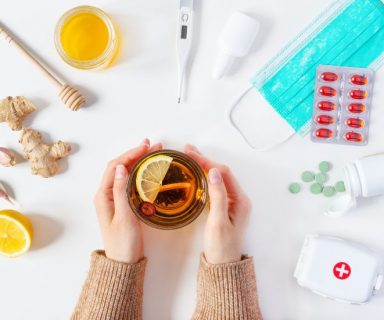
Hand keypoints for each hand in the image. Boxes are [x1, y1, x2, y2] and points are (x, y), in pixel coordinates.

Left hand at [94, 139, 161, 262]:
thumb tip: (123, 168)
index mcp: (103, 195)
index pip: (115, 167)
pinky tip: (148, 170)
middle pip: (120, 167)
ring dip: (138, 162)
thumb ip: (121, 192)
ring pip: (125, 173)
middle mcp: (106, 194)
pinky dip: (139, 173)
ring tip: (153, 153)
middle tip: (153, 146)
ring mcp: (114, 199)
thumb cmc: (123, 242)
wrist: (123, 262)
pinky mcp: (123, 203)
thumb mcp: (124, 217)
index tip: (145, 147)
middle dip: (135, 154)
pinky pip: (130, 183)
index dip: (130, 154)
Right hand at [184, 145, 250, 263]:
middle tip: (187, 150)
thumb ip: (217, 196)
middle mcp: (238, 199)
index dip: (207, 161)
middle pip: (221, 173)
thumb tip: (214, 172)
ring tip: (190, 157)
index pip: (223, 173)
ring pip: (217, 179)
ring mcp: (232, 203)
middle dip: (205, 160)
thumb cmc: (221, 247)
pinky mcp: (224, 208)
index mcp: (240, 200)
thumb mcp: (218, 222)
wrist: (222, 266)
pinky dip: (204, 179)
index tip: (191, 154)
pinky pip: (215, 188)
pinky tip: (195, 175)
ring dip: (204, 167)